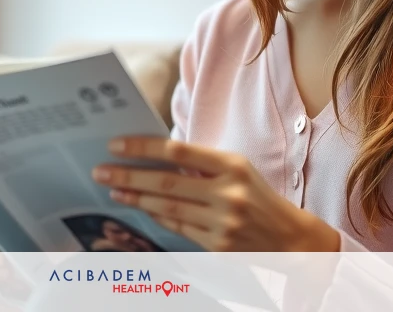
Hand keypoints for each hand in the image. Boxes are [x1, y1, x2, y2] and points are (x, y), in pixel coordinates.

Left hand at [92, 137, 340, 251]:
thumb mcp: (237, 168)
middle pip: (166, 182)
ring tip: (113, 190)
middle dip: (128, 176)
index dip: (143, 147)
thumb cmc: (257, 195)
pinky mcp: (218, 246)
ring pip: (167, 208)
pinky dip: (155, 217)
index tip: (116, 145)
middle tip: (101, 171)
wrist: (291, 239)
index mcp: (232, 165)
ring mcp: (223, 222)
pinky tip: (139, 208)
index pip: (178, 151)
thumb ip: (201, 163)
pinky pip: (178, 228)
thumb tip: (154, 155)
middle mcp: (228, 193)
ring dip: (135, 199)